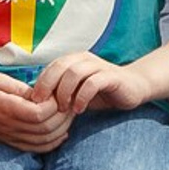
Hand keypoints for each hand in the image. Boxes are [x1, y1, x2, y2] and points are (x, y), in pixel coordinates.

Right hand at [0, 71, 69, 150]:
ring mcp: (11, 137)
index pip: (39, 114)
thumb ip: (20, 88)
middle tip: (69, 102)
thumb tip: (42, 95)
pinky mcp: (11, 142)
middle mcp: (10, 127)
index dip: (54, 105)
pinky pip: (36, 149)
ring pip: (44, 141)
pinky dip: (52, 143)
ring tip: (69, 114)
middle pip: (45, 128)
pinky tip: (62, 133)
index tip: (56, 92)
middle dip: (63, 116)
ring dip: (61, 129)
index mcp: (7, 109)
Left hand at [33, 49, 147, 115]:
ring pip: (74, 72)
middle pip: (60, 66)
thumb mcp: (76, 92)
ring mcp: (99, 66)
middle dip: (48, 86)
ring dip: (64, 92)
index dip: (40, 82)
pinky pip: (92, 83)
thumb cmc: (101, 92)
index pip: (51, 66)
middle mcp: (85, 59)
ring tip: (63, 108)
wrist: (133, 88)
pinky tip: (79, 110)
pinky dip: (82, 97)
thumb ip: (60, 92)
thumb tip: (36, 103)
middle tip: (43, 105)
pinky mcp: (111, 77)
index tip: (35, 102)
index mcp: (74, 60)